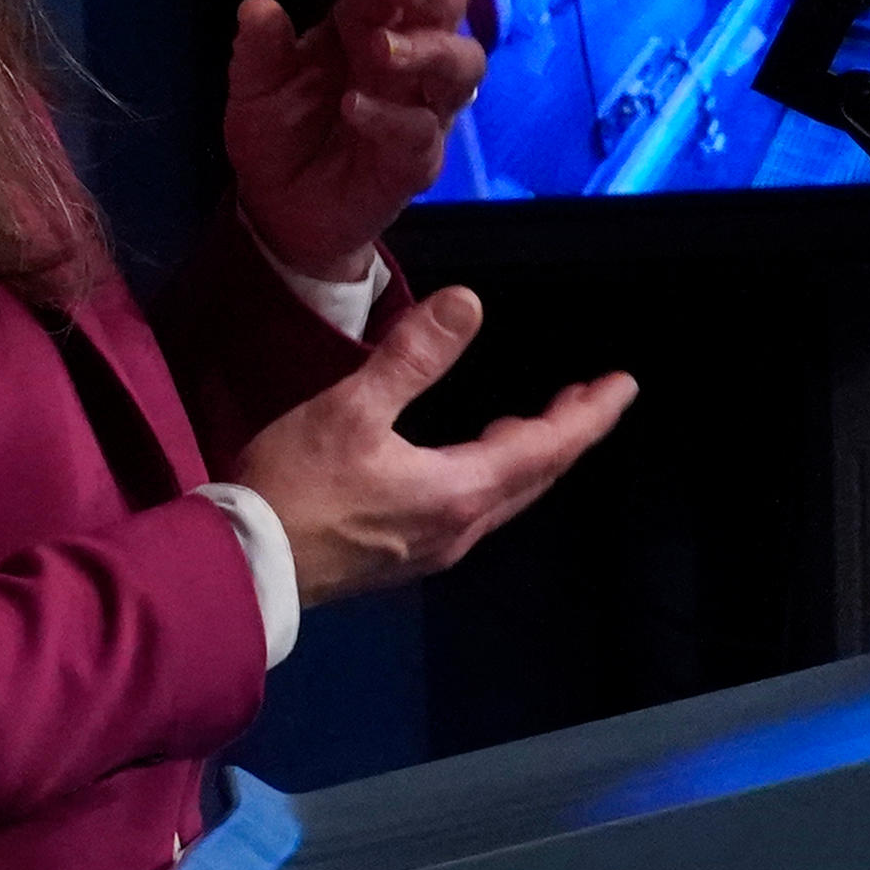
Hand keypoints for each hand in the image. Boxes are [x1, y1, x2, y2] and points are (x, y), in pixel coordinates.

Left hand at [225, 0, 488, 284]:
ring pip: (461, 64)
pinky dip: (390, 116)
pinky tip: (354, 108)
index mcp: (366, 23)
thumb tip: (257, 7)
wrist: (278, 208)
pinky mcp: (419, 159)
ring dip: (424, 49)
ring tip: (379, 48)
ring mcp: (420, 106)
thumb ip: (259, 49)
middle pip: (449, 4)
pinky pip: (422, 131)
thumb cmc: (278, 132)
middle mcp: (407, 56)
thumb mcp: (255, 87)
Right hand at [234, 284, 634, 605]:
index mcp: (460, 490)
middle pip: (534, 475)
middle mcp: (460, 526)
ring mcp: (432, 547)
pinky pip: (473, 507)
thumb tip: (469, 303)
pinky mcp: (403, 555)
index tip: (624, 386)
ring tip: (540, 419)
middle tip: (592, 395)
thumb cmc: (298, 485)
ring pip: (504, 495)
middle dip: (568, 432)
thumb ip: (414, 356)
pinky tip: (474, 458)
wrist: (245, 565)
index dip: (589, 414)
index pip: (547, 447)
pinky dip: (494, 473)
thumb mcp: (352, 408)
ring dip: (529, 454)